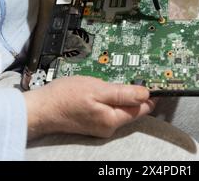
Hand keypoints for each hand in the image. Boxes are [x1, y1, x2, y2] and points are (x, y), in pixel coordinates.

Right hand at [24, 76, 154, 140]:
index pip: (141, 108)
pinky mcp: (93, 120)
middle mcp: (109, 126)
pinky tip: (111, 85)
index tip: (157, 79)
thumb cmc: (66, 97)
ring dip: (125, 93)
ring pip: (121, 107)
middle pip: (132, 108)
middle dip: (138, 92)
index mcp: (112, 120)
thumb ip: (123, 93)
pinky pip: (110, 107)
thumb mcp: (97, 89)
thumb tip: (146, 94)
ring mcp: (100, 124)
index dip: (150, 94)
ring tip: (128, 76)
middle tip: (143, 72)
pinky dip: (114, 96)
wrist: (41, 108)